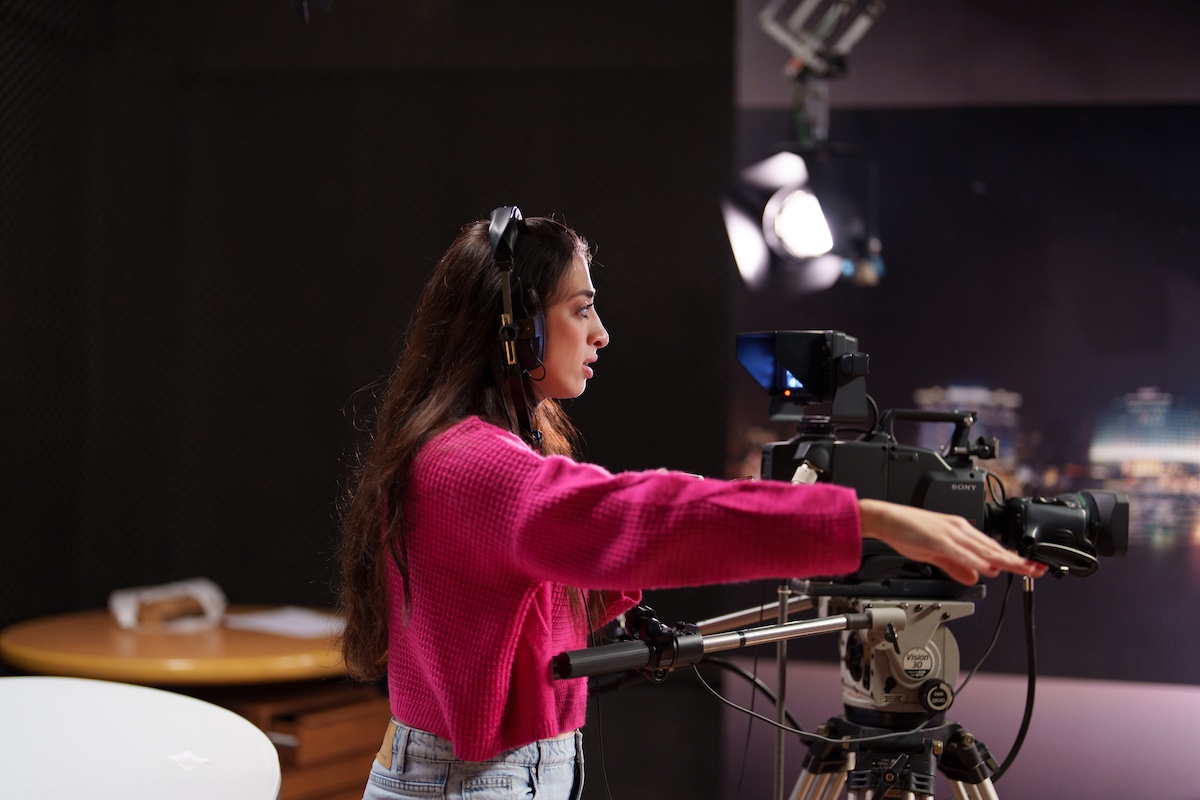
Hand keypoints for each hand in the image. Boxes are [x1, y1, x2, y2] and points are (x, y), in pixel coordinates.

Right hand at [858, 499, 1046, 584]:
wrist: (886, 517)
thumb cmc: (907, 531)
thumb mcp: (934, 553)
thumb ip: (955, 566)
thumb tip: (975, 578)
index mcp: (960, 532)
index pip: (991, 548)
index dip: (1011, 559)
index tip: (1028, 567)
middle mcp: (959, 529)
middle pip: (993, 548)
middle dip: (1016, 560)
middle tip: (1037, 570)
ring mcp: (950, 533)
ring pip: (982, 549)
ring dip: (1003, 560)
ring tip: (1022, 568)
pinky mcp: (938, 539)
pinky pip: (960, 552)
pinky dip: (975, 561)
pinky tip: (987, 568)